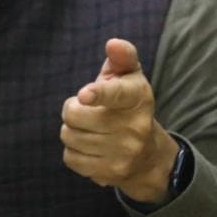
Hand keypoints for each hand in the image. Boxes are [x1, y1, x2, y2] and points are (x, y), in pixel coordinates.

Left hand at [61, 38, 179, 202]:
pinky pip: (71, 158)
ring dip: (72, 130)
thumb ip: (122, 57)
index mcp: (138, 97)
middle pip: (75, 114)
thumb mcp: (130, 77)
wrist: (147, 155)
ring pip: (69, 136)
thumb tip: (113, 44)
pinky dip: (74, 151)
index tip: (84, 95)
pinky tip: (90, 146)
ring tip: (89, 128)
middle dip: (72, 109)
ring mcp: (124, 152)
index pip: (116, 93)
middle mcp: (135, 127)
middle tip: (85, 108)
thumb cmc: (128, 103)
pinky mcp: (111, 172)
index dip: (98, 93)